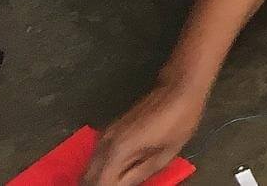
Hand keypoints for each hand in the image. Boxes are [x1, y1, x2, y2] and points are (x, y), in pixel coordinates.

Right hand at [82, 79, 206, 185]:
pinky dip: (102, 167)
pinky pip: (97, 155)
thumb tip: (124, 185)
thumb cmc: (178, 120)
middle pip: (88, 175)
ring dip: (99, 177)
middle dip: (99, 184)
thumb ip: (139, 175)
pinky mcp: (110, 130)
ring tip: (119, 181)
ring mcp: (106, 134)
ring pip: (90, 166)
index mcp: (118, 150)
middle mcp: (105, 142)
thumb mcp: (164, 156)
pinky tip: (117, 172)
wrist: (178, 90)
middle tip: (118, 185)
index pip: (100, 182)